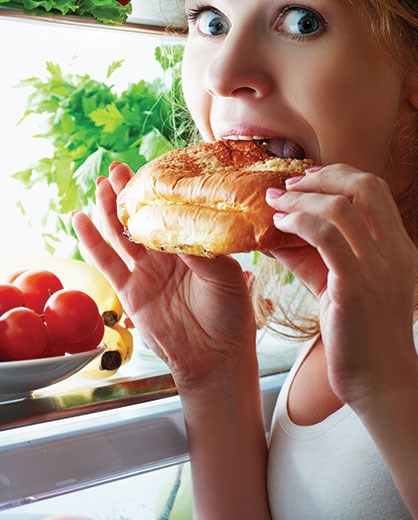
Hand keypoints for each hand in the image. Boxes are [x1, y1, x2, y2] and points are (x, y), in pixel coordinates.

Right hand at [72, 162, 257, 389]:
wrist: (216, 356)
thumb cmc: (231, 315)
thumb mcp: (225, 275)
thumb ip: (200, 250)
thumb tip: (178, 225)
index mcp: (196, 246)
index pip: (175, 212)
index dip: (161, 192)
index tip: (153, 169)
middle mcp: (170, 256)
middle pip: (145, 218)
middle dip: (131, 193)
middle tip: (118, 167)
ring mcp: (149, 272)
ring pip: (123, 235)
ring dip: (111, 210)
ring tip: (102, 184)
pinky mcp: (131, 291)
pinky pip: (107, 262)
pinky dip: (92, 240)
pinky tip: (80, 219)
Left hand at [266, 165, 417, 410]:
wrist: (383, 382)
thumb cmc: (364, 339)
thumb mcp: (345, 288)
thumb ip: (318, 259)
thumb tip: (280, 235)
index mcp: (400, 247)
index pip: (376, 189)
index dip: (340, 175)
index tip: (308, 180)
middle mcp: (394, 250)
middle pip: (365, 185)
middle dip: (323, 176)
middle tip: (289, 185)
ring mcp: (378, 266)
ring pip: (341, 206)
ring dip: (301, 199)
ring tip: (275, 204)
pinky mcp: (355, 284)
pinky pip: (325, 236)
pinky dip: (298, 223)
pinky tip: (278, 228)